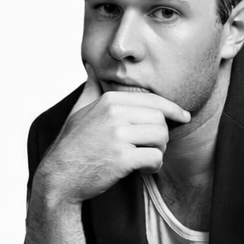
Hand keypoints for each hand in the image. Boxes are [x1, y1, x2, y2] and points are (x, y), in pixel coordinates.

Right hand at [32, 64, 190, 207]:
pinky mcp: (121, 158)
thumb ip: (91, 88)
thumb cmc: (72, 144)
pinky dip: (154, 167)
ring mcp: (118, 136)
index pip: (153, 100)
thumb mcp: (78, 110)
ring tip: (146, 158)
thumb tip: (92, 67)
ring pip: (161, 137)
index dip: (173, 109)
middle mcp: (115, 114)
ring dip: (159, 151)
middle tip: (151, 147)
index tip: (184, 116)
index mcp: (110, 100)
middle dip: (162, 135)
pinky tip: (144, 170)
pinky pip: (154, 157)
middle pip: (160, 119)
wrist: (59, 176)